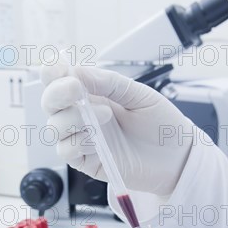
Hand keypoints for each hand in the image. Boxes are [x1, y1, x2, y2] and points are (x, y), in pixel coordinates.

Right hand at [41, 61, 194, 195]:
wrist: (178, 157)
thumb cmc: (161, 125)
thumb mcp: (139, 95)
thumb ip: (109, 83)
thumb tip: (78, 70)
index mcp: (93, 94)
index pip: (60, 79)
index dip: (53, 71)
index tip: (59, 66)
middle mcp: (83, 115)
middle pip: (50, 102)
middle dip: (57, 92)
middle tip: (75, 87)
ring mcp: (84, 139)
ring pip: (54, 127)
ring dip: (72, 118)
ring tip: (106, 115)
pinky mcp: (88, 162)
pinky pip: (67, 151)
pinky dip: (77, 141)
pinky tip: (97, 137)